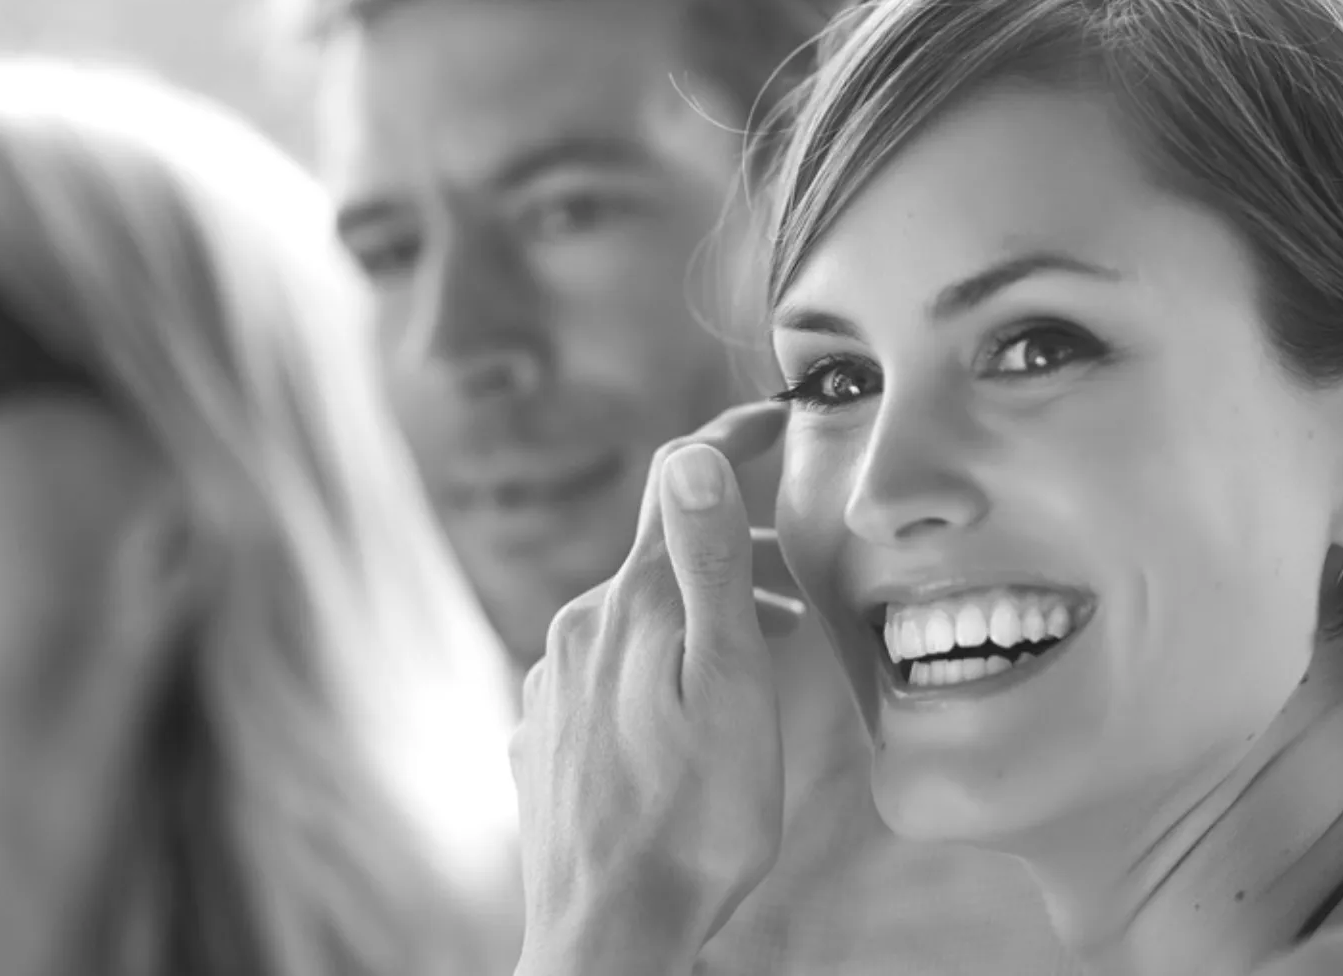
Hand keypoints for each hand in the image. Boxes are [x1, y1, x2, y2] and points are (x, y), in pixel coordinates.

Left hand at [511, 402, 790, 975]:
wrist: (607, 933)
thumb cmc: (694, 822)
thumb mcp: (729, 687)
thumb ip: (706, 566)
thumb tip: (690, 455)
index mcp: (632, 606)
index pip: (680, 484)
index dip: (733, 438)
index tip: (778, 418)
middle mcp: (578, 630)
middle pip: (662, 557)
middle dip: (733, 554)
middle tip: (800, 589)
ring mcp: (553, 684)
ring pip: (635, 618)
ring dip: (698, 618)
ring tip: (758, 656)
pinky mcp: (543, 735)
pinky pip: (606, 673)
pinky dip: (656, 669)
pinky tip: (686, 715)